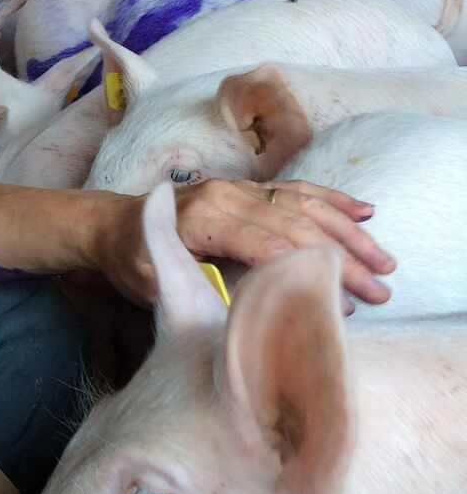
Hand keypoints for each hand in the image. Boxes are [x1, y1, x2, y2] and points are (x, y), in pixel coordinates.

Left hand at [95, 178, 393, 308]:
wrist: (110, 223)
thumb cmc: (128, 260)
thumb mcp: (146, 281)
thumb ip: (189, 287)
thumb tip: (234, 304)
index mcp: (204, 218)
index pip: (269, 244)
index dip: (307, 274)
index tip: (341, 302)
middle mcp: (225, 195)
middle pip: (296, 226)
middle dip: (342, 259)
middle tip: (381, 290)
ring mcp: (238, 188)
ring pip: (303, 205)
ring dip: (347, 231)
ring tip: (383, 260)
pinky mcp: (245, 190)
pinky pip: (295, 190)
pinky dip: (332, 199)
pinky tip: (364, 211)